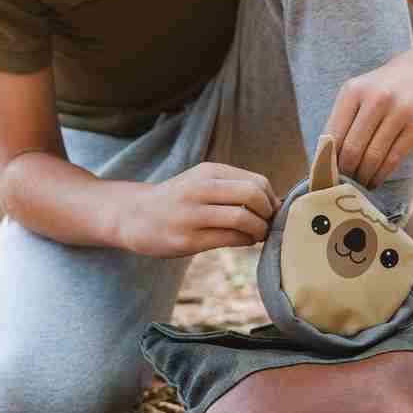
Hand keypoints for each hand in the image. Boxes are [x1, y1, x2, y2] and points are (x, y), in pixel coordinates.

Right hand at [118, 163, 279, 257]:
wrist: (135, 216)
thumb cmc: (179, 200)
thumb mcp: (203, 182)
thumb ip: (235, 187)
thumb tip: (277, 203)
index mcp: (208, 171)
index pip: (257, 181)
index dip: (271, 199)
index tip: (269, 210)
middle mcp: (200, 188)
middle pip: (253, 195)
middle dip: (268, 213)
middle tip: (266, 223)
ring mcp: (192, 214)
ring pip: (244, 219)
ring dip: (259, 230)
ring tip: (256, 235)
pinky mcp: (188, 239)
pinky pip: (230, 239)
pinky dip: (245, 241)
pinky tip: (242, 241)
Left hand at [324, 55, 412, 189]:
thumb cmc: (379, 90)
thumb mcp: (356, 94)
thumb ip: (340, 122)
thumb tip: (322, 161)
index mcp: (354, 90)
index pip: (334, 134)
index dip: (328, 159)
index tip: (326, 175)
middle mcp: (377, 98)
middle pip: (353, 148)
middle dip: (346, 172)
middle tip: (342, 185)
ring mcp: (401, 111)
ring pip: (374, 156)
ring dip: (363, 177)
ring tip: (358, 186)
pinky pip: (394, 158)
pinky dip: (381, 174)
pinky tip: (375, 180)